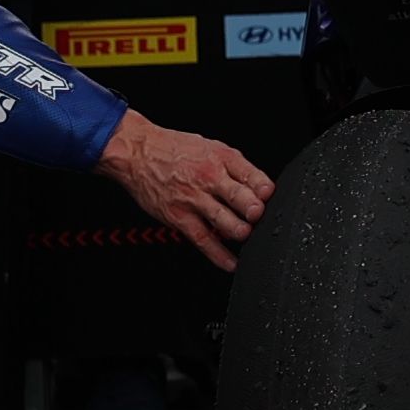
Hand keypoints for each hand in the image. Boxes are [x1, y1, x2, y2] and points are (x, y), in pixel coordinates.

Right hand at [100, 110, 274, 271]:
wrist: (139, 153)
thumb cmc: (175, 149)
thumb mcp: (211, 146)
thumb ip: (235, 167)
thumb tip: (258, 187)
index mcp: (222, 158)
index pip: (251, 174)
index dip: (265, 188)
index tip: (270, 197)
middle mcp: (210, 178)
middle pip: (238, 196)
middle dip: (253, 209)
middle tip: (259, 216)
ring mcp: (194, 199)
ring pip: (222, 219)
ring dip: (238, 230)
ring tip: (246, 235)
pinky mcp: (178, 217)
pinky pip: (202, 239)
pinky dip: (217, 254)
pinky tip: (230, 262)